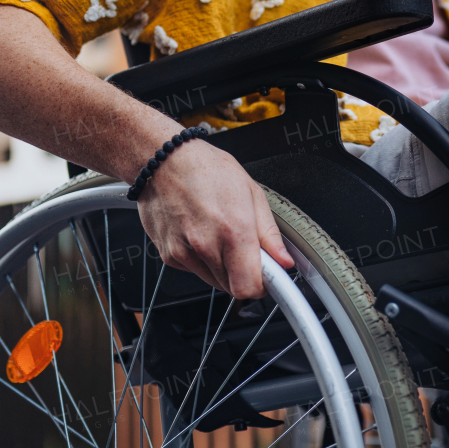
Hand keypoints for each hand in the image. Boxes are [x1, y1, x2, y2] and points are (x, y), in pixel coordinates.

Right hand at [136, 139, 295, 297]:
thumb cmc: (207, 170)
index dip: (262, 284)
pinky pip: (195, 270)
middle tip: (243, 246)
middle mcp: (206, 245)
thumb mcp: (252, 193)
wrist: (164, 160)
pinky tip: (200, 233)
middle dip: (243, 272)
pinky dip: (202, 260)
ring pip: (214, 281)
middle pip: (233, 287)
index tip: (267, 275)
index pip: (249, 287)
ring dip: (222, 267)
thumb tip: (284, 261)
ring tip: (219, 234)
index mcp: (233, 230)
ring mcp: (183, 252)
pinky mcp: (168, 255)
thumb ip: (269, 234)